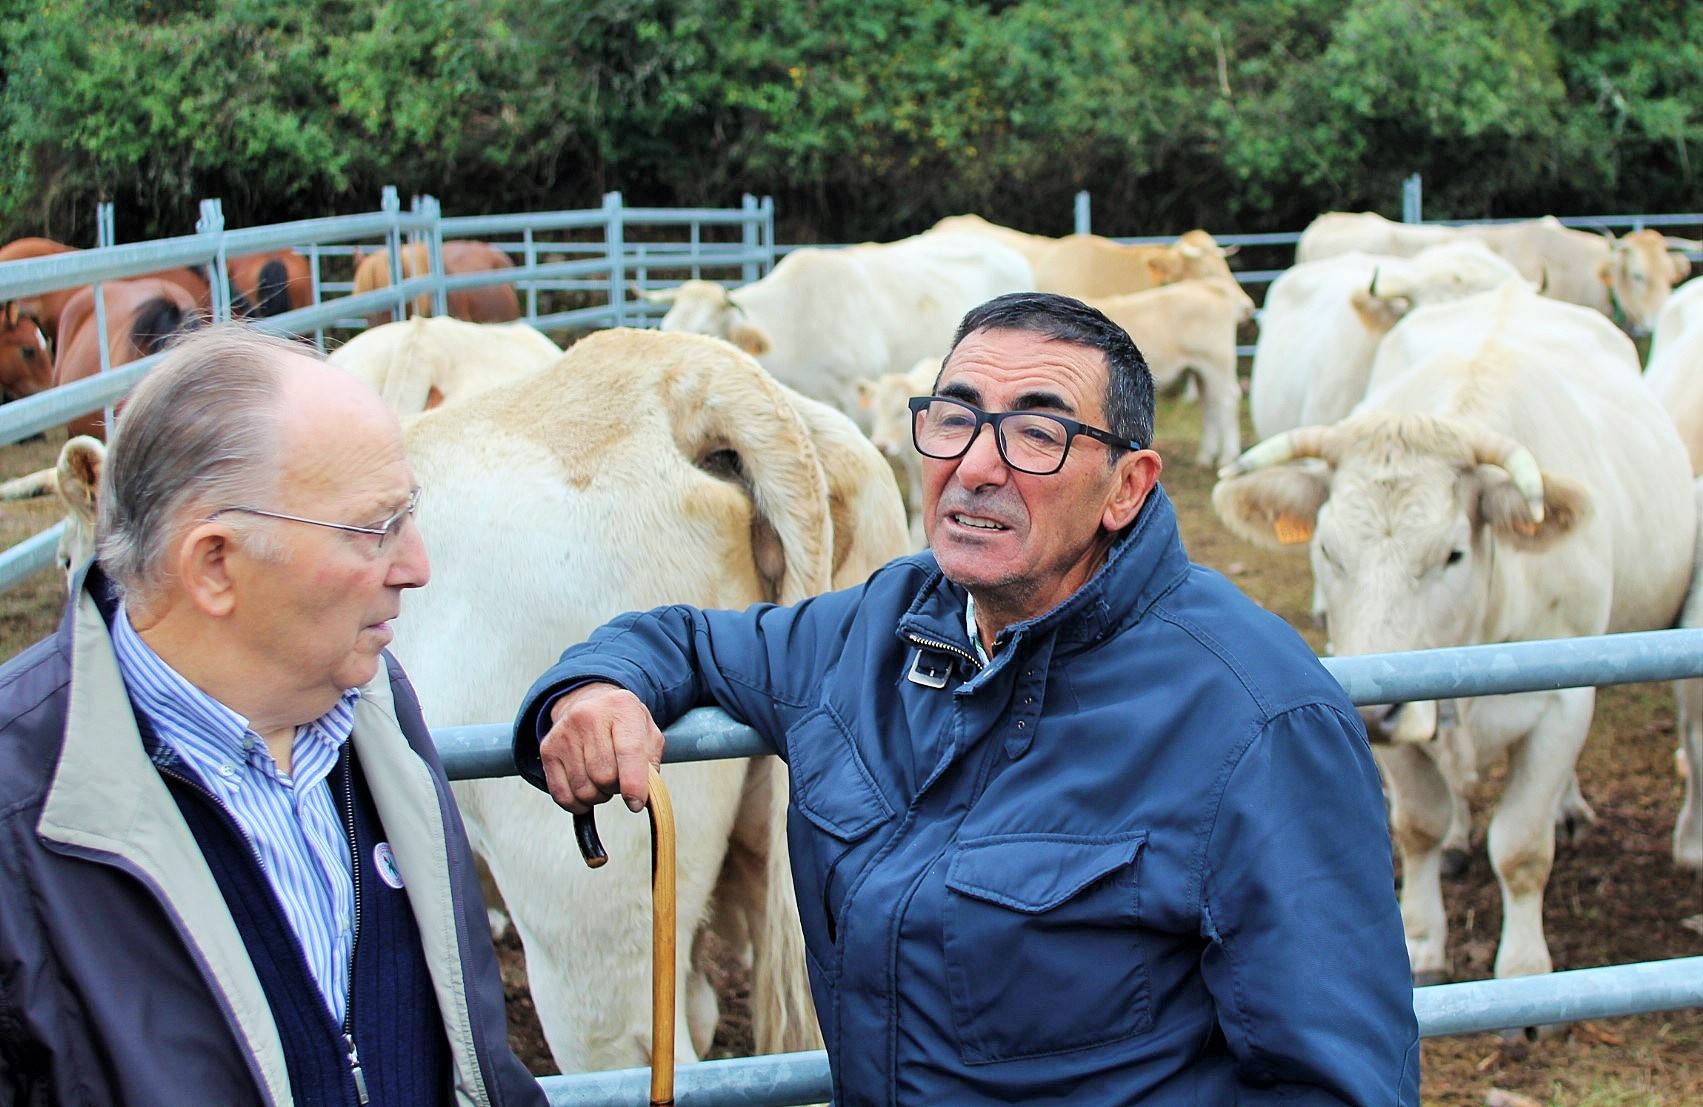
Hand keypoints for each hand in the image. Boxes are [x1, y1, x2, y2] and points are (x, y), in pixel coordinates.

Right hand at [539, 683, 665, 813]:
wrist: (591, 705)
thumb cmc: (623, 724)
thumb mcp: (648, 733)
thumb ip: (651, 763)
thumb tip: (644, 796)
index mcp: (622, 707)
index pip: (629, 751)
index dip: (634, 784)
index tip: (636, 803)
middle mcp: (589, 715)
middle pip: (604, 776)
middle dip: (616, 787)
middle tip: (619, 778)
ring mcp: (565, 732)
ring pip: (583, 789)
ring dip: (598, 795)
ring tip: (603, 779)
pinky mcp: (548, 749)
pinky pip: (563, 795)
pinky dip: (578, 803)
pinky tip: (587, 790)